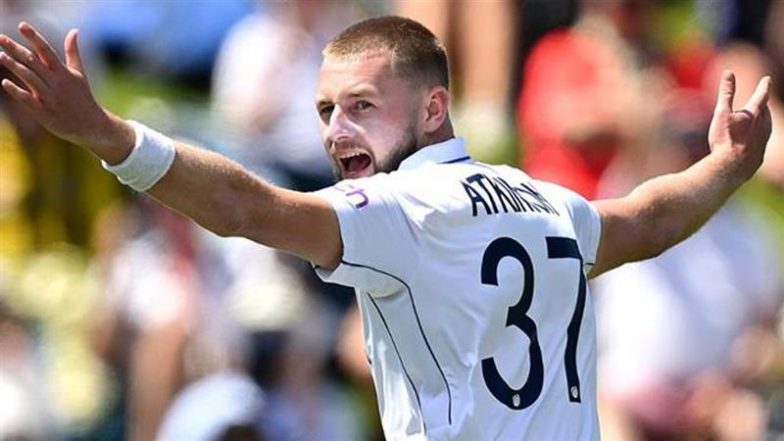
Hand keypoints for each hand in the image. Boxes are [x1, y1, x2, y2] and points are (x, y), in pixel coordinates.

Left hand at [0, 22, 133, 162]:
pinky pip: (28, 100)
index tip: (22, 25)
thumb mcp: (79, 73)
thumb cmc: (82, 97)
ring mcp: (50, 97)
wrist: (90, 125)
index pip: (46, 51)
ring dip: (14, 66)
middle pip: (34, 62)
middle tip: (1, 38)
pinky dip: (17, 91)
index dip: (34, 38)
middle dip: (16, 49)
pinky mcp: (44, 112)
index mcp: (63, 72)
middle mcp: (56, 83)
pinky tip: (4, 83)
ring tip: (0, 55)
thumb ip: (73, 52)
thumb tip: (74, 31)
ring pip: (30, 78)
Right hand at [708, 71, 771, 181]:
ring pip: (766, 128)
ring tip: (758, 120)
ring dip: (762, 122)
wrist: (731, 168)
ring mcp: (763, 143)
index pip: (761, 95)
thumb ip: (726, 93)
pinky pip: (760, 143)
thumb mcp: (722, 113)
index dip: (763, 86)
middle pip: (765, 112)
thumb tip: (728, 72)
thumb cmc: (725, 139)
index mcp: (755, 114)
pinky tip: (752, 143)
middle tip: (761, 101)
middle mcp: (763, 127)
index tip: (767, 79)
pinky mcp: (759, 156)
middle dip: (763, 106)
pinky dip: (757, 139)